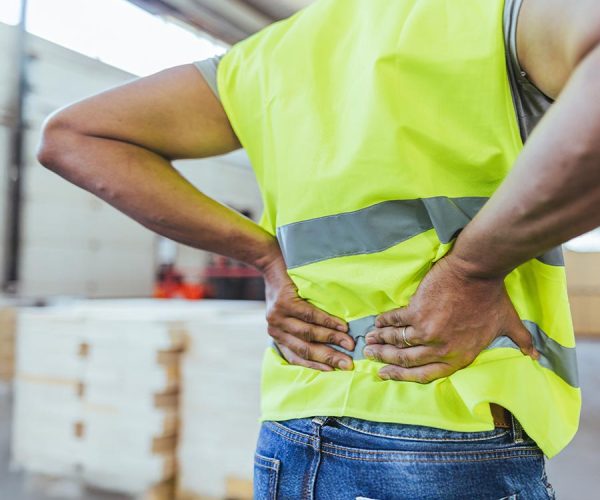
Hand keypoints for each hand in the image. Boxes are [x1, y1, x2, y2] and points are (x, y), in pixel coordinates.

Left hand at [262, 254, 353, 370]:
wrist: (272, 264)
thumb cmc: (286, 290)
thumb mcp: (289, 314)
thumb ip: (301, 329)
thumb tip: (331, 346)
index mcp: (277, 336)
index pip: (296, 357)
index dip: (315, 366)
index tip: (334, 372)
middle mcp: (275, 330)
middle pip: (305, 348)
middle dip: (328, 357)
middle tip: (348, 364)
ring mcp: (278, 317)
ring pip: (309, 333)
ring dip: (332, 339)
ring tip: (349, 343)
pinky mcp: (284, 303)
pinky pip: (310, 315)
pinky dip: (328, 322)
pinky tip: (341, 326)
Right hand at [363, 254, 538, 382]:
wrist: (477, 271)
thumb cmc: (492, 296)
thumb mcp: (508, 322)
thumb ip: (520, 341)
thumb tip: (536, 356)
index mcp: (459, 356)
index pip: (425, 375)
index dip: (402, 377)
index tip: (386, 375)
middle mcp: (441, 349)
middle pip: (406, 361)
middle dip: (385, 360)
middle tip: (370, 357)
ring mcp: (427, 331)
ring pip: (397, 342)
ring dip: (380, 343)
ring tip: (368, 342)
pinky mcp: (416, 312)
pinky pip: (394, 321)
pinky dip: (383, 323)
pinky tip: (376, 323)